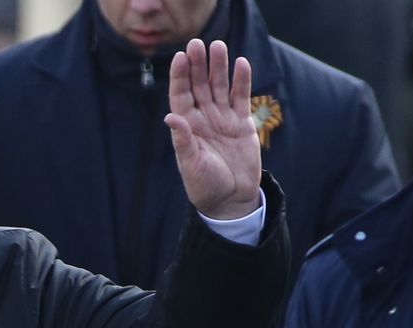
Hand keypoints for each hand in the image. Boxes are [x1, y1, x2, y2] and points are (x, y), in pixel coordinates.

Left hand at [165, 39, 260, 219]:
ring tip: (219, 46)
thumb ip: (182, 140)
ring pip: (219, 87)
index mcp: (186, 127)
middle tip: (197, 43)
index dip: (180, 76)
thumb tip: (170, 116)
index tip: (180, 57)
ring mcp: (222, 119)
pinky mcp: (241, 123)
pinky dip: (241, 81)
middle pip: (199, 86)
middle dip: (198, 65)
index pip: (181, 96)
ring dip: (219, 67)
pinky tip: (240, 63)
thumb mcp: (191, 164)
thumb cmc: (205, 185)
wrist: (230, 199)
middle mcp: (202, 119)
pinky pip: (240, 97)